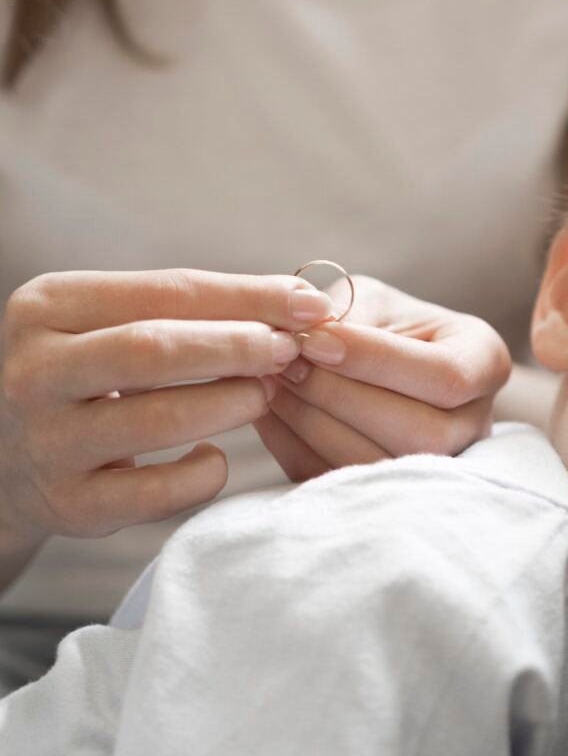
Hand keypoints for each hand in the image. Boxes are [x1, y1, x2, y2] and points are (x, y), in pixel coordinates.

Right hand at [0, 269, 334, 547]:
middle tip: (291, 350)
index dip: (247, 297)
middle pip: (154, 349)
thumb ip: (192, 310)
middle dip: (239, 347)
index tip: (309, 305)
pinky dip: (203, 473)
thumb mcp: (115, 323)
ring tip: (266, 392)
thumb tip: (299, 304)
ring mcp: (46, 442)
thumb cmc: (90, 374)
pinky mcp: (68, 505)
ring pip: (157, 420)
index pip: (165, 290)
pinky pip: (155, 493)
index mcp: (48, 307)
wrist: (10, 457)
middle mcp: (34, 371)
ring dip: (232, 403)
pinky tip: (216, 457)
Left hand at [256, 276, 511, 480]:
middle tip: (284, 363)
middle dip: (342, 397)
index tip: (314, 340)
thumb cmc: (377, 321)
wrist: (373, 360)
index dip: (376, 361)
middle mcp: (475, 422)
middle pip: (420, 432)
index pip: (444, 375)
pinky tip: (270, 412)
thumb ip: (346, 314)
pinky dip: (296, 447)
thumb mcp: (372, 300)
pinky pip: (342, 483)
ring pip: (380, 466)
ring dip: (313, 423)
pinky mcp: (389, 494)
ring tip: (271, 383)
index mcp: (484, 361)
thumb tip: (306, 337)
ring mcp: (439, 467)